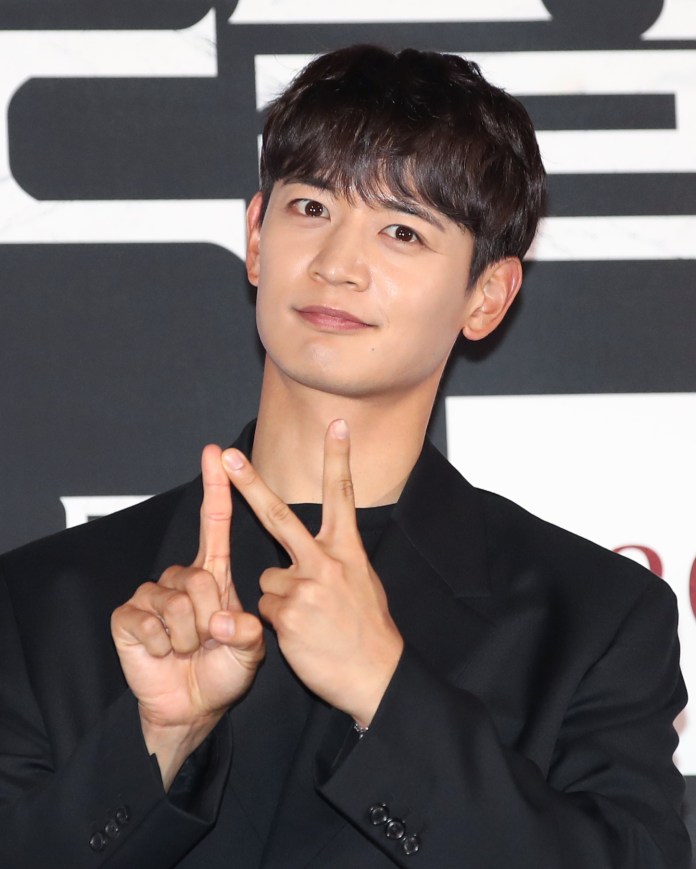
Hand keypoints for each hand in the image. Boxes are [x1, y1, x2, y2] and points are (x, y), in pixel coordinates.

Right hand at [111, 444, 264, 786]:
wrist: (193, 707)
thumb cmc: (224, 670)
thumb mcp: (249, 648)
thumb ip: (247, 630)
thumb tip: (220, 620)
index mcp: (212, 574)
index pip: (214, 522)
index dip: (216, 488)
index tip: (218, 452)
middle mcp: (180, 576)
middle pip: (199, 577)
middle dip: (210, 618)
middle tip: (210, 642)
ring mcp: (151, 594)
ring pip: (175, 602)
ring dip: (187, 637)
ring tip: (188, 650)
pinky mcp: (127, 616)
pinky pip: (147, 622)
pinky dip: (161, 646)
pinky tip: (163, 654)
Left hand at [222, 419, 402, 727]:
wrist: (377, 676)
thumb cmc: (370, 629)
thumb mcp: (364, 581)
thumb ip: (338, 559)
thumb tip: (320, 551)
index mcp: (348, 550)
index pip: (342, 494)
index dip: (338, 457)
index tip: (336, 424)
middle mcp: (324, 561)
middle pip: (279, 515)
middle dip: (250, 483)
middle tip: (228, 456)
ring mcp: (303, 586)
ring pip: (267, 579)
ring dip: (279, 597)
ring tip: (307, 619)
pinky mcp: (285, 615)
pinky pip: (264, 609)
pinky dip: (275, 621)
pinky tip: (300, 635)